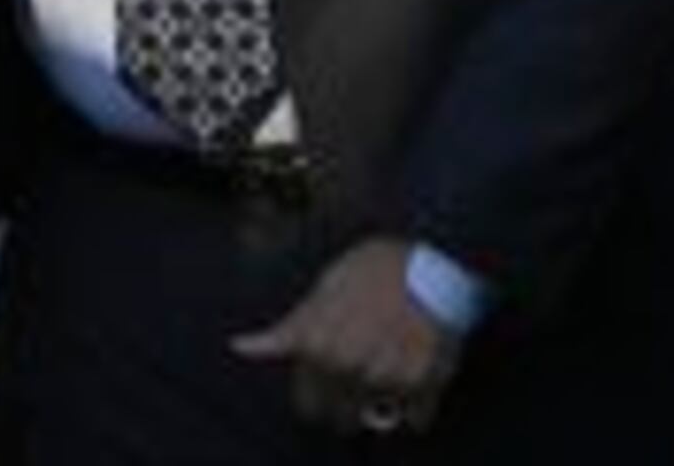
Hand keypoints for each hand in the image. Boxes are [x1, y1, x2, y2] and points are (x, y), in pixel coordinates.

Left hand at [231, 239, 463, 435]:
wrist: (434, 254)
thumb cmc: (376, 266)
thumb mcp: (323, 289)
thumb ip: (287, 329)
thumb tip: (240, 346)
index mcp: (316, 345)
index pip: (308, 405)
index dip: (319, 393)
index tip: (331, 380)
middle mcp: (346, 366)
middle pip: (341, 419)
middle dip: (350, 401)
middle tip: (366, 369)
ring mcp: (385, 377)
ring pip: (378, 415)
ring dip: (383, 399)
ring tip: (394, 358)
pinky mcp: (424, 383)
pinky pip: (415, 417)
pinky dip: (415, 403)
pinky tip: (416, 368)